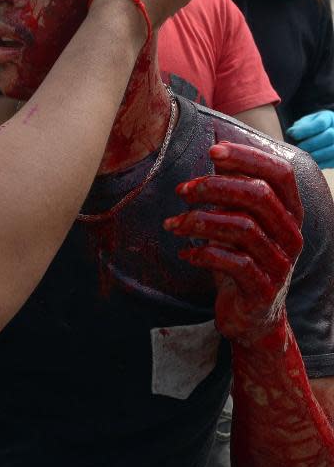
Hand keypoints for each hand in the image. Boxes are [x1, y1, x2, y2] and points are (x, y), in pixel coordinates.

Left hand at [163, 142, 303, 343]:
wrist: (251, 316)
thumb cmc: (241, 258)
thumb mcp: (238, 220)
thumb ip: (233, 190)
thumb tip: (215, 153)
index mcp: (290, 211)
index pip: (279, 173)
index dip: (248, 157)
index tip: (213, 151)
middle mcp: (292, 234)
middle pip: (259, 196)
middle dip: (214, 187)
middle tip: (182, 191)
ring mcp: (281, 263)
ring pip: (244, 228)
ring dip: (200, 221)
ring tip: (173, 224)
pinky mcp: (264, 289)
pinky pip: (234, 263)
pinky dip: (204, 253)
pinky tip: (185, 252)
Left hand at [288, 110, 333, 168]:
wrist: (321, 138)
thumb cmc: (310, 130)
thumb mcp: (305, 124)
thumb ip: (300, 127)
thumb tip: (292, 133)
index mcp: (329, 118)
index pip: (320, 123)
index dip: (306, 130)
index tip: (293, 135)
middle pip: (329, 136)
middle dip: (311, 143)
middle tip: (299, 148)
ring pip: (332, 150)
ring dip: (315, 155)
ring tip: (303, 156)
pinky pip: (331, 162)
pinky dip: (319, 164)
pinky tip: (309, 163)